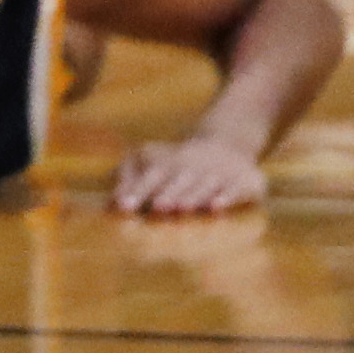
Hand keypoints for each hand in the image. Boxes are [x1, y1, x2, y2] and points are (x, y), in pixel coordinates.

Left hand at [114, 132, 269, 217]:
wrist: (225, 144)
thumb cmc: (178, 163)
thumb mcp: (150, 161)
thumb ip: (130, 179)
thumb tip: (111, 202)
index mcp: (168, 162)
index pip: (149, 176)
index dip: (137, 190)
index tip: (124, 207)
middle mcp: (192, 167)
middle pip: (177, 181)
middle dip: (168, 194)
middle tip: (157, 208)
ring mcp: (218, 173)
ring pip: (204, 185)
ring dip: (193, 196)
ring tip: (183, 207)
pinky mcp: (242, 181)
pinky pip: (234, 189)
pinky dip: (226, 197)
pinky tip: (216, 208)